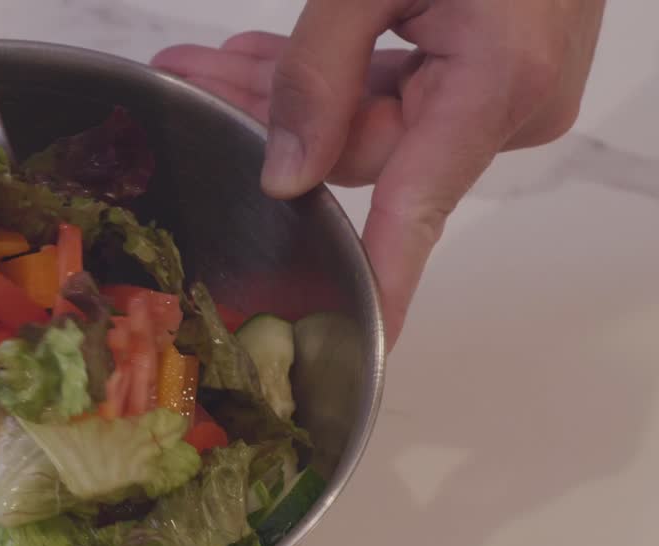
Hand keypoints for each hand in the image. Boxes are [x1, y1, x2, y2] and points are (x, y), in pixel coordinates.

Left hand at [153, 0, 605, 348]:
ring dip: (287, 90)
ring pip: (368, 120)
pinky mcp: (488, 76)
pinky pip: (395, 91)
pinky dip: (336, 74)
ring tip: (203, 63)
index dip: (384, 278)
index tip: (362, 341)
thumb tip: (283, 177)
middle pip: (362, 151)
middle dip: (271, 118)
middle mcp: (504, 109)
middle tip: (187, 80)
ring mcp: (499, 95)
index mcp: (494, 84)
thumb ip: (318, 68)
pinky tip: (259, 59)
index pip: (421, 205)